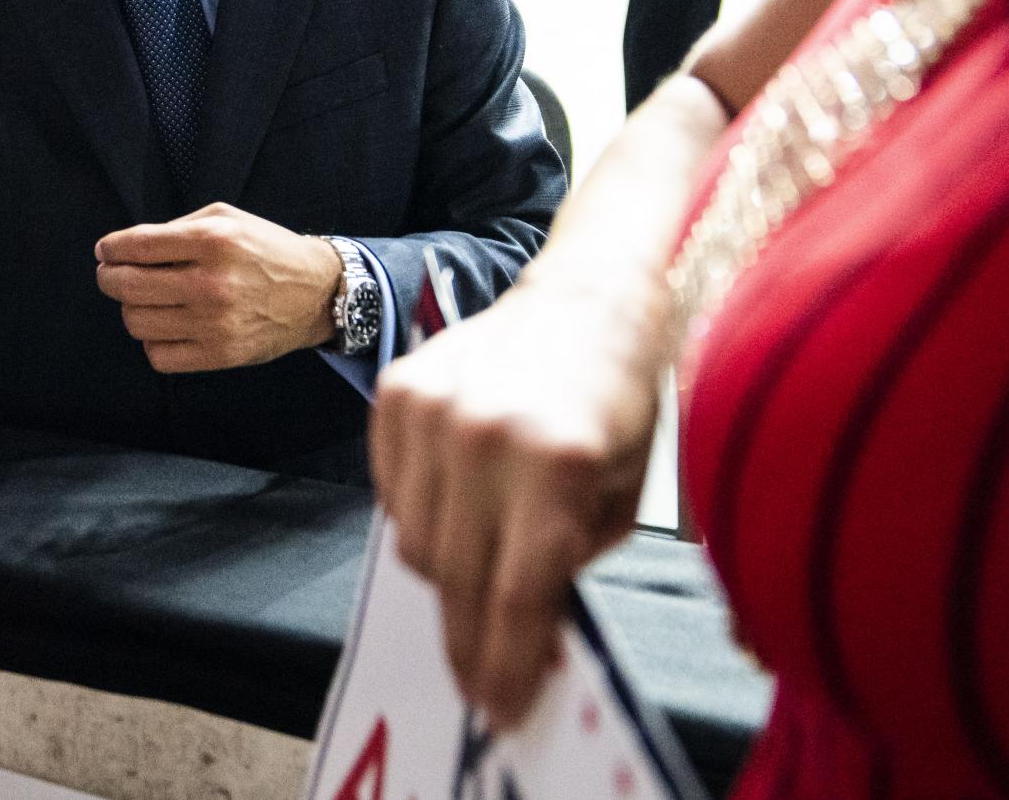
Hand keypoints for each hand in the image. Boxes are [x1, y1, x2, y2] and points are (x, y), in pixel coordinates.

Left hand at [93, 203, 340, 371]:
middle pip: (127, 287)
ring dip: (131, 309)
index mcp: (213, 241)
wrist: (316, 293)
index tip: (105, 251)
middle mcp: (212, 283)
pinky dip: (153, 340)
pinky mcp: (220, 354)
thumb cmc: (267, 250)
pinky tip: (166, 325)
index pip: (136, 246)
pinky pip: (159, 356)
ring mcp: (215, 323)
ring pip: (137, 323)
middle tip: (112, 273)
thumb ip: (177, 228)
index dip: (110, 248)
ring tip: (145, 299)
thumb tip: (126, 247)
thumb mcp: (226, 217)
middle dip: (109, 277)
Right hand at [371, 283, 664, 725]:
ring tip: (481, 575)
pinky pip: (390, 494)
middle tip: (483, 679)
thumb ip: (568, 566)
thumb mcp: (618, 498)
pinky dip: (421, 518)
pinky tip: (459, 511)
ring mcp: (430, 409)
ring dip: (446, 576)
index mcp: (555, 463)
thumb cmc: (616, 405)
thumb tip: (524, 636)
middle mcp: (483, 434)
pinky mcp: (396, 392)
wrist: (585, 301)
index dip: (507, 664)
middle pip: (454, 578)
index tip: (501, 708)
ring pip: (413, 542)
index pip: (516, 595)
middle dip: (470, 640)